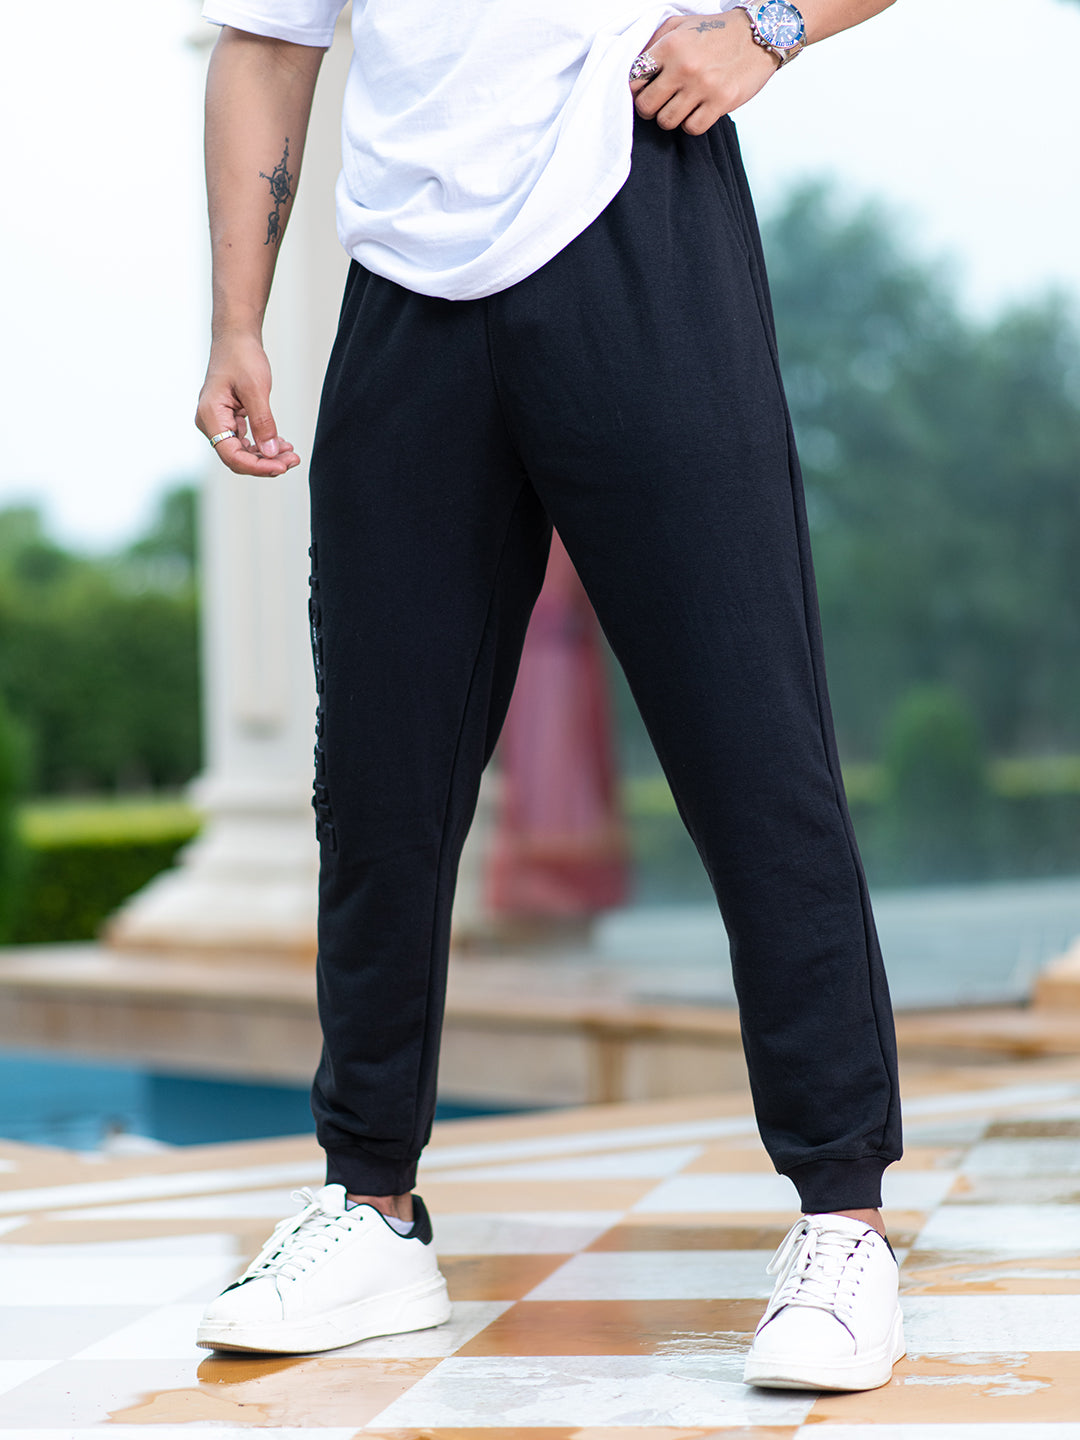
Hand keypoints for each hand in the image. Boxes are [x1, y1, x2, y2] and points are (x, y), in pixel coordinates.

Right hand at [195, 332, 299, 475]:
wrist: (236, 338)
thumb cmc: (242, 357)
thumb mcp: (256, 389)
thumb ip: (263, 423)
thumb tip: (271, 454)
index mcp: (210, 416)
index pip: (231, 455)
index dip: (257, 466)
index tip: (282, 466)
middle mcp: (210, 423)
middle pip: (237, 457)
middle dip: (266, 463)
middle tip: (293, 460)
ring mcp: (218, 423)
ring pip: (243, 452)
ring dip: (267, 456)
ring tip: (291, 454)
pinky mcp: (228, 420)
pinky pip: (246, 441)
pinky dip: (264, 445)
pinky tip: (281, 444)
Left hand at [630, 10, 777, 134]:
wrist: (757, 35)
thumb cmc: (715, 32)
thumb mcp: (680, 26)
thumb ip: (654, 43)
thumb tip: (632, 68)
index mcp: (670, 45)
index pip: (634, 79)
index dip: (636, 88)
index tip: (645, 89)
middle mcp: (684, 66)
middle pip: (646, 106)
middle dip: (649, 108)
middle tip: (658, 104)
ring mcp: (703, 86)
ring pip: (667, 121)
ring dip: (670, 117)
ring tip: (680, 106)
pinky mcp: (721, 102)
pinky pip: (692, 128)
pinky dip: (691, 123)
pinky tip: (697, 111)